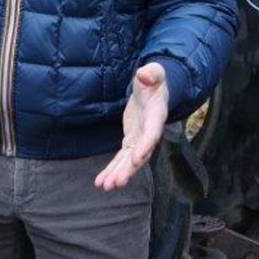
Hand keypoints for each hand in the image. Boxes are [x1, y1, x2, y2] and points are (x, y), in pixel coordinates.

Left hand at [94, 63, 169, 191]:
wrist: (153, 89)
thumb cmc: (154, 79)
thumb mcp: (154, 72)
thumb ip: (151, 73)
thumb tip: (144, 75)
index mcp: (156, 116)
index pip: (152, 133)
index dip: (145, 146)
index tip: (136, 159)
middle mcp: (149, 132)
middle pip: (140, 154)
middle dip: (128, 169)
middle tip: (116, 183)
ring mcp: (140, 139)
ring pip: (129, 161)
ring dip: (118, 174)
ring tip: (105, 186)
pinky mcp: (131, 141)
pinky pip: (121, 159)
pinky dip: (112, 170)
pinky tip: (101, 182)